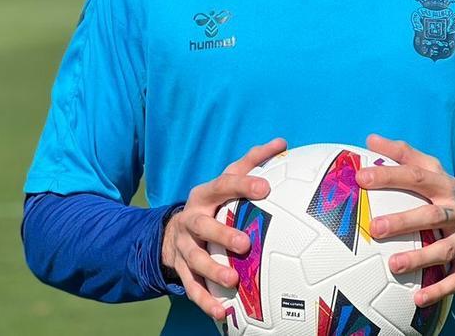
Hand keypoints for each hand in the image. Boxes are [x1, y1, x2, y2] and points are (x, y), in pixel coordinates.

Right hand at [160, 138, 286, 320]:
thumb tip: (282, 142)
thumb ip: (252, 161)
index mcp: (205, 194)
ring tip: (232, 282)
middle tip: (244, 243)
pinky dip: (206, 301)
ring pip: (194, 259)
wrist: (172, 231)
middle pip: (202, 225)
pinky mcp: (181, 269)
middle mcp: (191, 218)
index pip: (224, 185)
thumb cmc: (213, 203)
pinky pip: (192, 287)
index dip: (243, 185)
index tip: (265, 188)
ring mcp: (183, 245)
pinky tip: (223, 313)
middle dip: (221, 233)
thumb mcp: (226, 180)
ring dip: (212, 270)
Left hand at [356, 134, 454, 307]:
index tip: (361, 177)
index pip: (416, 176)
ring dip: (420, 258)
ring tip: (394, 266)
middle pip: (432, 214)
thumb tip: (371, 138)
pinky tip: (417, 299)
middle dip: (404, 221)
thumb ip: (405, 155)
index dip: (390, 175)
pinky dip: (439, 289)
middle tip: (375, 228)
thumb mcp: (434, 172)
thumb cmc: (450, 197)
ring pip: (445, 249)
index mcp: (446, 186)